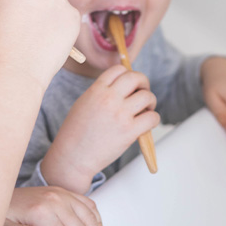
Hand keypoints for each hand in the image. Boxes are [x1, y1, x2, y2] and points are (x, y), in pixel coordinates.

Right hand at [0, 0, 79, 88]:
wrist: (15, 70)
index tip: (5, 11)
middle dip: (27, 2)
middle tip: (18, 26)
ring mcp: (61, 0)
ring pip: (51, 3)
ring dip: (43, 14)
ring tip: (30, 36)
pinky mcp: (74, 17)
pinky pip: (64, 18)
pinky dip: (57, 27)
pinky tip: (44, 40)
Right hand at [42, 65, 160, 193]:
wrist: (73, 157)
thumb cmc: (76, 133)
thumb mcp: (84, 103)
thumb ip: (102, 92)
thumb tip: (124, 87)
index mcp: (96, 90)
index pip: (119, 69)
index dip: (128, 74)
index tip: (130, 84)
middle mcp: (109, 98)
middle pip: (136, 77)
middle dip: (143, 83)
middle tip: (143, 92)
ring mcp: (120, 114)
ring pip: (147, 96)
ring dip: (150, 102)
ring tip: (146, 110)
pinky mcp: (129, 131)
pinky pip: (152, 117)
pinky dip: (153, 119)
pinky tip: (146, 123)